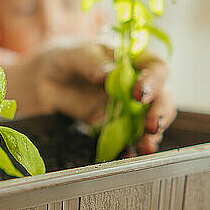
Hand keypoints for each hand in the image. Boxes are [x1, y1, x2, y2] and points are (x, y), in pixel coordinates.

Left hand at [4, 42, 176, 154]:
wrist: (47, 80)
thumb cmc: (67, 58)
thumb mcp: (74, 53)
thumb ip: (91, 61)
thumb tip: (106, 75)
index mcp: (134, 60)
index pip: (155, 67)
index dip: (152, 81)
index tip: (138, 94)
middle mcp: (138, 85)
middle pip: (161, 98)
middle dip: (160, 113)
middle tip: (152, 126)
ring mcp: (129, 108)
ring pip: (150, 123)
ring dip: (151, 136)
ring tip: (145, 147)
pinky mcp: (116, 128)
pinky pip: (128, 140)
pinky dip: (130, 150)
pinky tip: (127, 156)